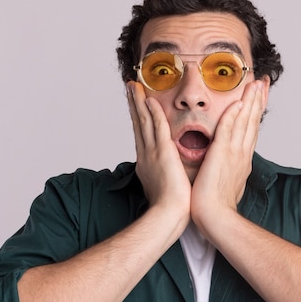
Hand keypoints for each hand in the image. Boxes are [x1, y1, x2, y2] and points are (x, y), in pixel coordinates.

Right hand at [127, 82, 190, 222]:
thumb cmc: (170, 207)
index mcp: (147, 163)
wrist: (169, 215)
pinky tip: (149, 99)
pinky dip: (152, 112)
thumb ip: (164, 176)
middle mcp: (146, 155)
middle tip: (130, 87)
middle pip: (138, 124)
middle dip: (134, 105)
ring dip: (139, 102)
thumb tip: (167, 174)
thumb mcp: (163, 187)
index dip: (138, 118)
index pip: (142, 134)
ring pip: (144, 122)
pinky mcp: (162, 152)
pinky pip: (156, 127)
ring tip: (134, 86)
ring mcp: (152, 153)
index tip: (136, 105)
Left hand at [191, 79, 267, 229]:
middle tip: (263, 82)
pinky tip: (238, 103)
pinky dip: (234, 116)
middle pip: (252, 121)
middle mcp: (242, 153)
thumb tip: (229, 166)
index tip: (260, 97)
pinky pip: (228, 130)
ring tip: (256, 84)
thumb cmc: (217, 205)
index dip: (256, 112)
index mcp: (242, 159)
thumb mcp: (228, 182)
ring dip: (250, 101)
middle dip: (258, 100)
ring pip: (244, 121)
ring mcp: (234, 153)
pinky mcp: (221, 154)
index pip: (251, 130)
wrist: (216, 217)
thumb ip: (229, 169)